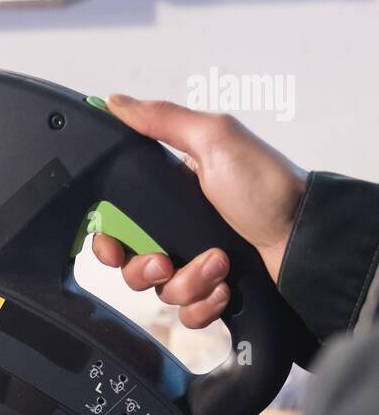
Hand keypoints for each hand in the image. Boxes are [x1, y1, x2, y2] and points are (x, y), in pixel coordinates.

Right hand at [92, 96, 306, 327]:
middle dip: (145, 269)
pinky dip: (203, 304)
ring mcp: (196, 263)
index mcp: (171, 194)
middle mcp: (179, 230)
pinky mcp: (213, 292)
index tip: (113, 247)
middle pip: (133, 264)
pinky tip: (224, 288)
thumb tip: (116, 101)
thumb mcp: (214, 137)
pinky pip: (188, 313)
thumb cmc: (266, 185)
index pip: (120, 223)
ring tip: (217, 265)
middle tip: (165, 262)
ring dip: (187, 283)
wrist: (305, 239)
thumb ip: (162, 119)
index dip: (109, 239)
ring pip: (161, 292)